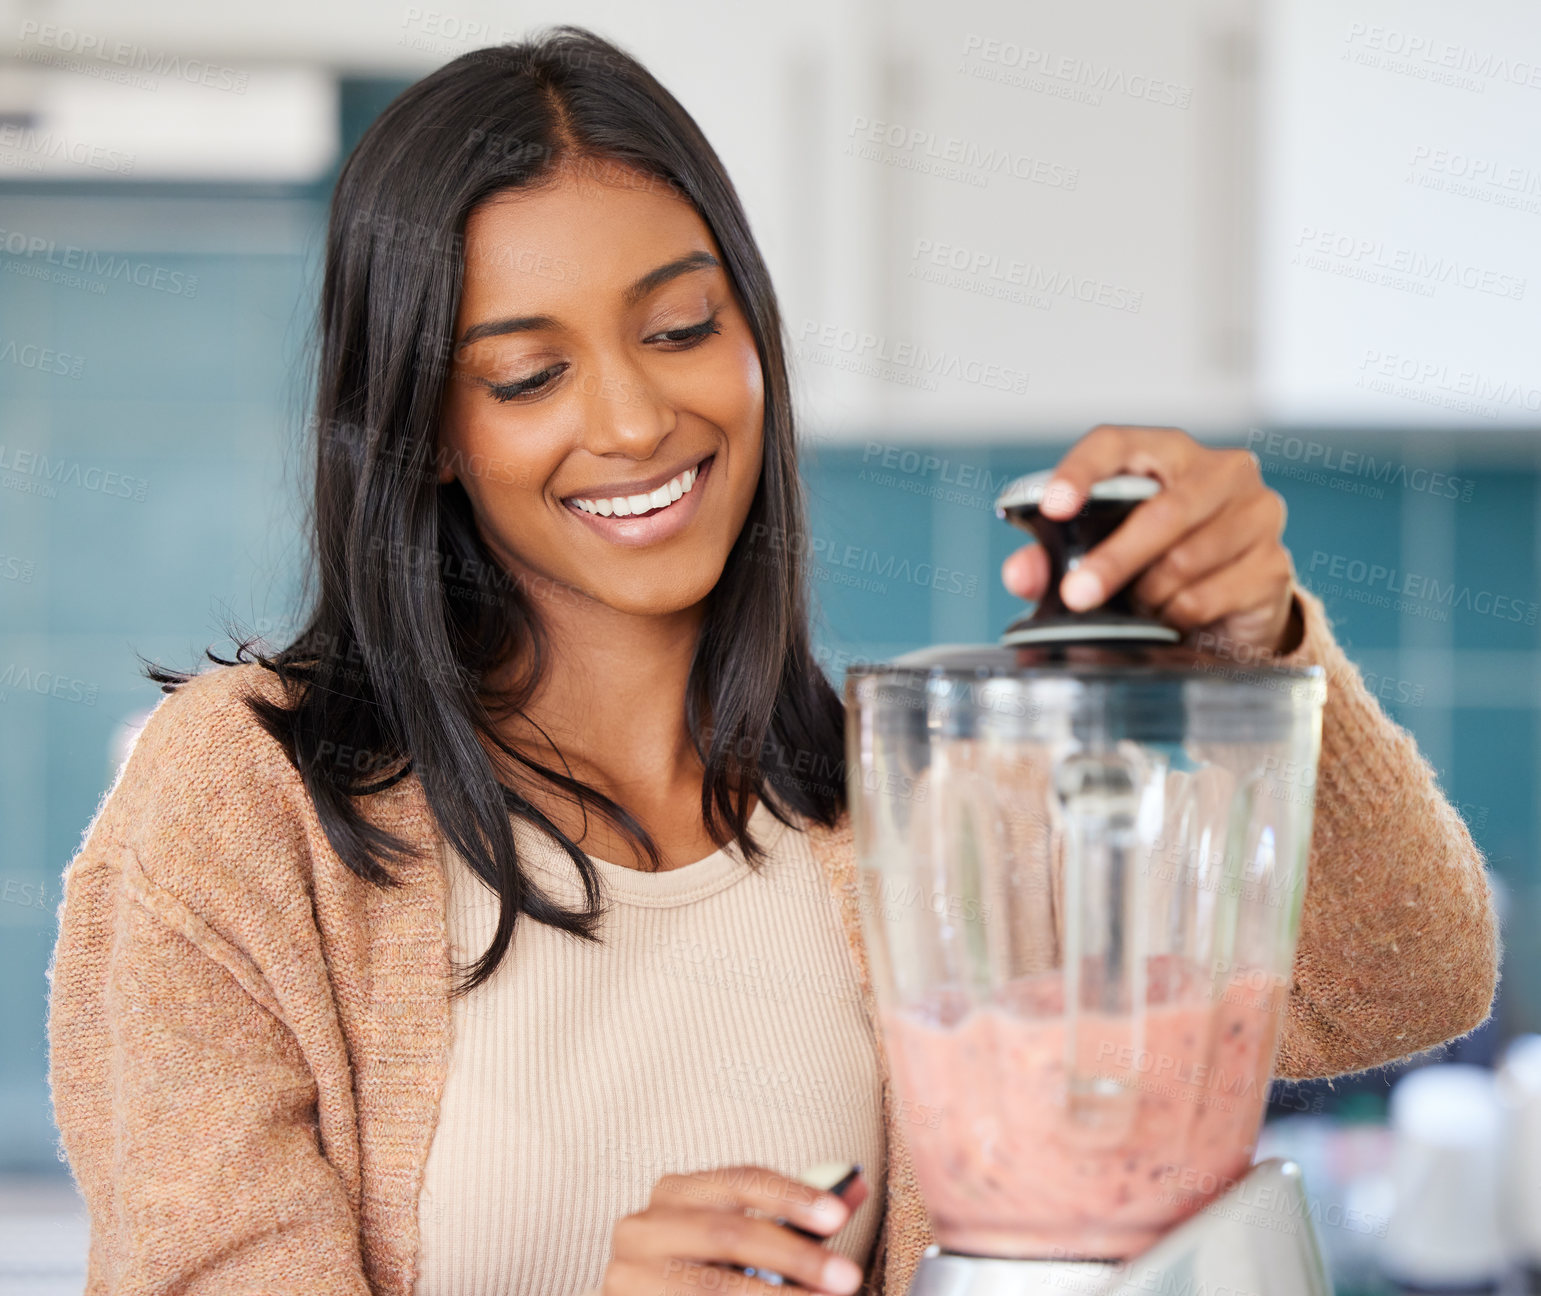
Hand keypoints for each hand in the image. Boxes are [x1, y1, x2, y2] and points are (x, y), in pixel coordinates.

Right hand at [599, 1163, 869, 1294]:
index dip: (792, 1196)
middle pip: (728, 1234)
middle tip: (846, 1277)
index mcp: (675, 1193)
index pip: (740, 1181)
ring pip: (712, 1287)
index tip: (838, 1216)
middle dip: (794, 1257)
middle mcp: (643, 1227)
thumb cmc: (702, 1268)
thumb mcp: (740, 1235)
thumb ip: (791, 1215)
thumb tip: (854, 1189)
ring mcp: (630, 1276)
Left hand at [1001, 425, 1301, 655]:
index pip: (1116, 443)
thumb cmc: (1159, 562)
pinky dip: (1176, 615)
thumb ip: (1052, 561)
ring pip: (1183, 560)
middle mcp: (1221, 471)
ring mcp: (1256, 513)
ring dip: (1148, 595)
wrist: (1234, 605)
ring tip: (1139, 604)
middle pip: (1161, 510)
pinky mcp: (1273, 563)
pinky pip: (1207, 596)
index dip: (1081, 472)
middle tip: (1077, 595)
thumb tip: (1020, 573)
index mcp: (1167, 452)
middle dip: (1113, 559)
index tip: (1053, 507)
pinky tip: (1172, 614)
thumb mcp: (1100, 555)